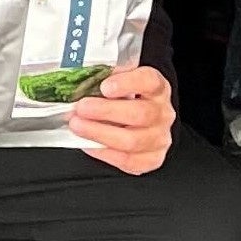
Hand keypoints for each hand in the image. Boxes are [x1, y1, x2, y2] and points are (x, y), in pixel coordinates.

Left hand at [64, 61, 175, 175]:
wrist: (138, 121)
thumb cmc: (125, 100)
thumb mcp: (118, 82)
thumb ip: (104, 79)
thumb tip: (79, 82)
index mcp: (158, 87)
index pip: (150, 81)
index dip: (128, 83)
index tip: (105, 86)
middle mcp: (162, 113)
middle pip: (140, 113)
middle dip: (106, 111)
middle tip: (81, 108)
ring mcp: (159, 138)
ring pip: (132, 140)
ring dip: (100, 133)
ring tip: (78, 126)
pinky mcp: (151, 159)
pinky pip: (127, 160)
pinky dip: (104, 153)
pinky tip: (88, 143)